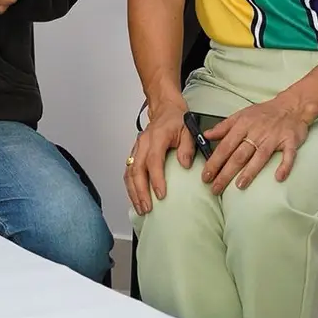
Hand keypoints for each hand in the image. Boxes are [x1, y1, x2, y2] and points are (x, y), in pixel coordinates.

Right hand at [124, 98, 193, 214]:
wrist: (164, 109)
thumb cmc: (176, 120)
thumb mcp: (189, 130)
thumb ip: (187, 147)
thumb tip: (185, 164)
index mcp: (157, 137)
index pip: (153, 160)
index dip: (156, 179)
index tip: (161, 195)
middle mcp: (143, 143)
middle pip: (136, 170)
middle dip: (140, 191)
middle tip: (147, 208)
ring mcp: (136, 148)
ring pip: (129, 173)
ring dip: (133, 192)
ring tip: (140, 208)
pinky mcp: (134, 153)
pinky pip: (128, 172)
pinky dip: (130, 187)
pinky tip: (135, 198)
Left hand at [200, 94, 312, 193]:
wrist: (291, 106)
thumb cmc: (264, 113)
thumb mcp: (241, 115)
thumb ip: (223, 127)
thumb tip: (206, 135)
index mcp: (243, 125)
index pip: (225, 146)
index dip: (214, 162)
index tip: (205, 176)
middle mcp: (257, 132)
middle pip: (239, 155)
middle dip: (226, 173)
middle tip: (216, 188)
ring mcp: (274, 137)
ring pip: (260, 156)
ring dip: (250, 171)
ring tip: (239, 186)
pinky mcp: (290, 141)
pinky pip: (288, 155)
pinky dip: (284, 165)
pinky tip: (278, 177)